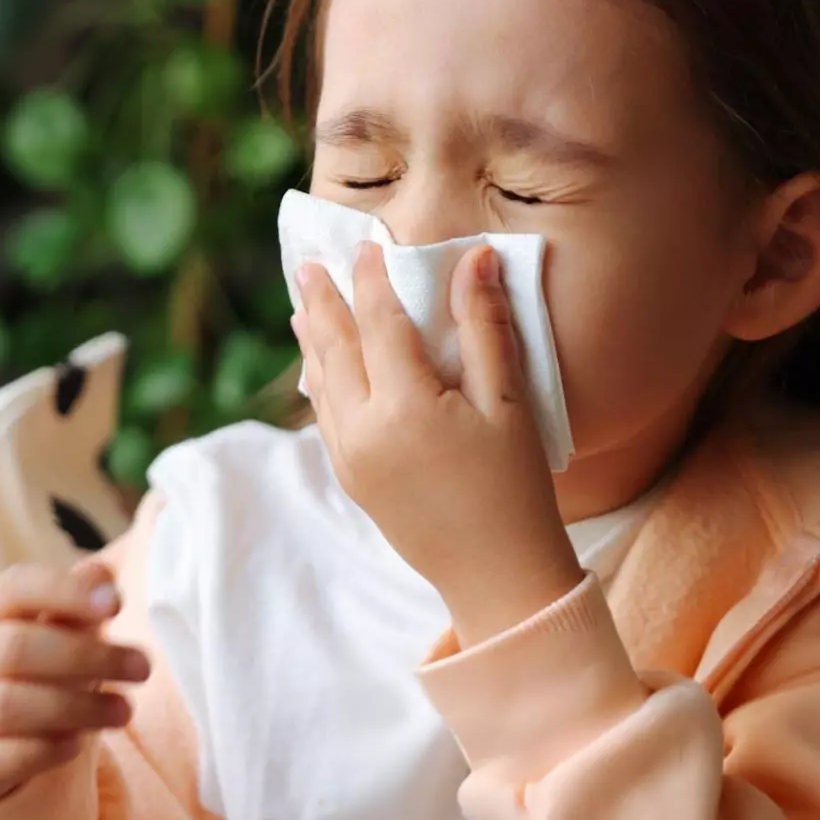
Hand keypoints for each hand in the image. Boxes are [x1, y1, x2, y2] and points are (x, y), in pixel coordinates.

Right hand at [0, 560, 150, 804]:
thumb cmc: (32, 679)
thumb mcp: (55, 639)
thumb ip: (75, 607)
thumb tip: (102, 576)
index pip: (12, 588)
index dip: (63, 591)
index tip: (117, 605)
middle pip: (15, 648)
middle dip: (88, 656)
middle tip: (143, 668)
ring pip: (8, 705)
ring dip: (78, 707)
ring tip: (125, 711)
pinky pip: (0, 757)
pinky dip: (46, 749)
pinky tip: (78, 745)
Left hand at [292, 240, 582, 643]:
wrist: (495, 575)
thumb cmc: (515, 488)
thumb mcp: (509, 403)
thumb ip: (485, 328)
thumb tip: (475, 257)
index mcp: (404, 407)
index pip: (379, 322)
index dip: (373, 278)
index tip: (368, 244)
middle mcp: (363, 431)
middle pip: (335, 348)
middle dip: (323, 301)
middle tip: (308, 262)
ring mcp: (350, 458)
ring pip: (321, 384)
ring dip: (313, 340)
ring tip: (304, 306)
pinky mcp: (350, 480)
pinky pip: (325, 418)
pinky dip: (320, 382)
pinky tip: (322, 367)